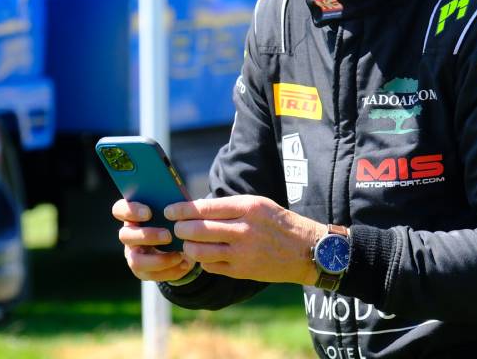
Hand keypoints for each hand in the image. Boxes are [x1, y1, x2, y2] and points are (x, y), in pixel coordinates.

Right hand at [112, 198, 196, 282]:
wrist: (181, 243)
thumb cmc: (174, 221)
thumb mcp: (173, 212)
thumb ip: (172, 207)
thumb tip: (182, 206)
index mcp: (133, 215)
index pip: (119, 210)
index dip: (131, 211)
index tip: (149, 213)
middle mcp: (129, 235)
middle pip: (125, 235)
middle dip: (147, 236)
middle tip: (168, 236)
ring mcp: (133, 254)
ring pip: (135, 260)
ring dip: (158, 260)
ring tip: (179, 256)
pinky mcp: (142, 271)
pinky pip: (151, 275)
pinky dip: (170, 270)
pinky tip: (184, 264)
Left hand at [166, 195, 327, 285]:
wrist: (306, 250)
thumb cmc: (279, 223)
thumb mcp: (259, 205)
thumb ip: (230, 207)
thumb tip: (197, 209)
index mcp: (248, 207)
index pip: (205, 207)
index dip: (182, 210)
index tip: (169, 211)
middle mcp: (244, 229)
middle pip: (198, 229)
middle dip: (181, 229)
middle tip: (176, 228)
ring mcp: (243, 253)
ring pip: (200, 251)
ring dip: (188, 247)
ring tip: (187, 243)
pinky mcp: (242, 271)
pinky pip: (211, 266)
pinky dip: (202, 261)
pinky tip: (204, 255)